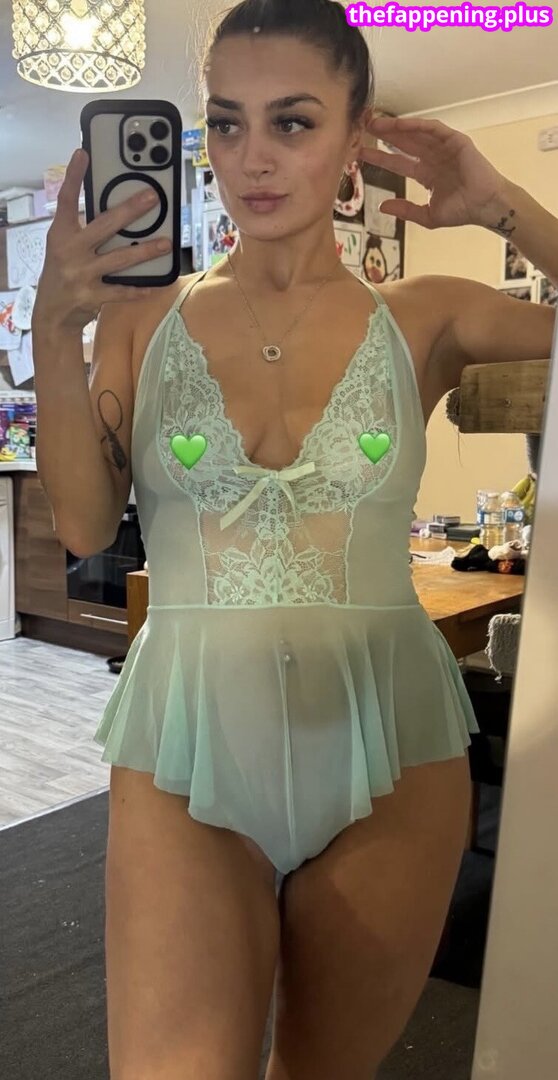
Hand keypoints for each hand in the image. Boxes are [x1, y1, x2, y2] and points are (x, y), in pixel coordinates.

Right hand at [33, 149, 167, 335]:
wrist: (51, 312)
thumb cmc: (63, 270)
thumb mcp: (64, 244)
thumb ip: (83, 226)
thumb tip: (117, 207)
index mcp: (60, 234)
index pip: (66, 199)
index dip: (74, 176)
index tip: (83, 154)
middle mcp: (69, 251)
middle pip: (103, 226)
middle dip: (130, 211)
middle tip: (153, 198)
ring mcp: (80, 275)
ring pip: (119, 259)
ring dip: (145, 251)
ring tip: (166, 243)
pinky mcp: (91, 297)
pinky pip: (121, 291)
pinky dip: (139, 288)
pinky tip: (156, 284)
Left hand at [359, 116, 508, 229]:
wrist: (485, 207)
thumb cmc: (462, 211)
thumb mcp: (427, 215)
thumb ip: (405, 210)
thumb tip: (382, 206)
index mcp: (426, 173)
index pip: (398, 162)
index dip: (380, 158)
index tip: (361, 154)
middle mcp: (433, 157)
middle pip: (403, 143)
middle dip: (383, 137)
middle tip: (363, 130)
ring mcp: (444, 147)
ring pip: (415, 133)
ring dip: (395, 127)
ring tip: (375, 124)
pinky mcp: (455, 140)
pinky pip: (433, 128)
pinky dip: (416, 124)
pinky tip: (400, 124)